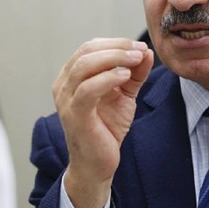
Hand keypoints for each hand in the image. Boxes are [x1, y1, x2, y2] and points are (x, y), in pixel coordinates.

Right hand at [53, 38, 154, 207]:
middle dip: (117, 47)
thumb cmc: (106, 128)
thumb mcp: (124, 95)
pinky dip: (108, 77)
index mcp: (71, 77)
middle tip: (140, 49)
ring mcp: (66, 99)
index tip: (140, 46)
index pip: (90, 47)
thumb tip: (145, 51)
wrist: (98, 164)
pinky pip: (88, 89)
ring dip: (115, 58)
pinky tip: (125, 75)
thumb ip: (134, 73)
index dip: (116, 42)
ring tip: (137, 59)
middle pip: (87, 51)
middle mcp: (63, 85)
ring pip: (84, 65)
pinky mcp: (74, 115)